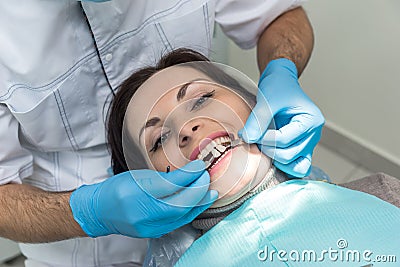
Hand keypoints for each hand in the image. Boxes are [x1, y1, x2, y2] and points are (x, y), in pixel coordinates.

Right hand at [70, 160, 216, 237]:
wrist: (100, 211)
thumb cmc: (116, 190)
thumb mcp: (139, 176)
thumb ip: (164, 176)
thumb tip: (188, 172)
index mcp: (136, 193)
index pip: (169, 185)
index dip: (189, 175)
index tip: (200, 165)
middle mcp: (142, 213)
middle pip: (179, 204)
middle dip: (198, 190)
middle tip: (207, 177)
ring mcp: (148, 226)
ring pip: (181, 216)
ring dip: (199, 203)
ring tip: (210, 192)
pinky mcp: (153, 233)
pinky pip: (177, 223)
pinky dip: (190, 212)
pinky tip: (197, 204)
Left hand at [239, 58, 323, 176]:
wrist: (280, 82)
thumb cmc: (279, 86)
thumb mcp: (268, 100)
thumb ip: (258, 120)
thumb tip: (247, 138)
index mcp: (311, 120)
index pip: (285, 139)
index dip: (265, 139)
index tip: (252, 133)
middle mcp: (313, 134)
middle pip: (289, 155)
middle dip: (268, 149)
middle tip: (255, 138)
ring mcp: (308, 143)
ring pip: (292, 164)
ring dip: (274, 158)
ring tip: (262, 144)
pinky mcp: (300, 148)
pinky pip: (295, 166)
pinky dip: (282, 165)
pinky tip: (270, 154)